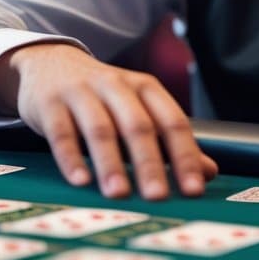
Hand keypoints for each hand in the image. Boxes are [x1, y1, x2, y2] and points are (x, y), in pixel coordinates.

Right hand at [0, 43, 218, 199]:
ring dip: (110, 163)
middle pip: (137, 125)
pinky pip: (61, 132)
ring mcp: (81, 92)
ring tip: (119, 195)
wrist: (49, 61)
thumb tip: (209, 173)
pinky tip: (80, 181)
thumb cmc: (102, 96)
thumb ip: (170, 142)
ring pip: (100, 128)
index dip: (185, 155)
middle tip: (158, 197)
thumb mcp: (138, 110)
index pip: (172, 121)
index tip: (194, 190)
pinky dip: (70, 157)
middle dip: (149, 163)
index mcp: (145, 88)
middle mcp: (116, 86)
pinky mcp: (50, 103)